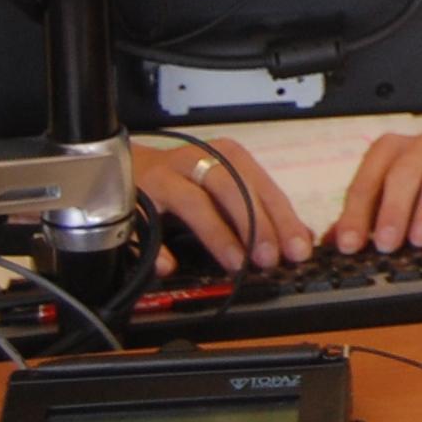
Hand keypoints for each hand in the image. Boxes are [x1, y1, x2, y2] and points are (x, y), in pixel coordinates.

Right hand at [136, 139, 315, 275]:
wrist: (122, 168)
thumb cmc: (182, 181)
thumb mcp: (224, 189)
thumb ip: (259, 210)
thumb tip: (299, 237)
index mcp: (224, 156)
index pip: (261, 185)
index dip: (282, 218)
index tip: (297, 248)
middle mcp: (194, 160)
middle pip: (231, 187)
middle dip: (254, 224)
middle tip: (269, 259)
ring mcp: (162, 177)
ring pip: (193, 201)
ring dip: (217, 234)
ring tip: (235, 262)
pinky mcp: (132, 197)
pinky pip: (144, 224)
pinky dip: (157, 247)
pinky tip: (169, 265)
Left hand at [328, 127, 421, 253]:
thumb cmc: (420, 181)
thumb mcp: (387, 191)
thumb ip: (360, 215)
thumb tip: (329, 242)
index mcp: (390, 150)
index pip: (368, 179)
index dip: (356, 213)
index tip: (349, 244)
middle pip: (403, 173)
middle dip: (392, 210)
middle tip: (385, 243)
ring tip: (420, 241)